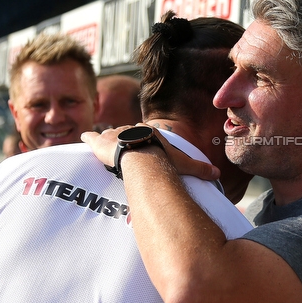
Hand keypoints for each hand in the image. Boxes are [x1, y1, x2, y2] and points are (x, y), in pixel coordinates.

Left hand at [81, 126, 219, 180]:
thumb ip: (199, 168)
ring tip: (107, 148)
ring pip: (110, 134)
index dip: (143, 138)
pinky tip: (83, 137)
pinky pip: (92, 137)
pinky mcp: (100, 143)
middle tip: (124, 148)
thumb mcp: (182, 164)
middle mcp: (130, 128)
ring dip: (108, 140)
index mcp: (148, 131)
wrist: (141, 157)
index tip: (143, 144)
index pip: (144, 132)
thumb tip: (218, 173)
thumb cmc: (161, 159)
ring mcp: (114, 134)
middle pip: (126, 132)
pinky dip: (88, 138)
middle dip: (125, 138)